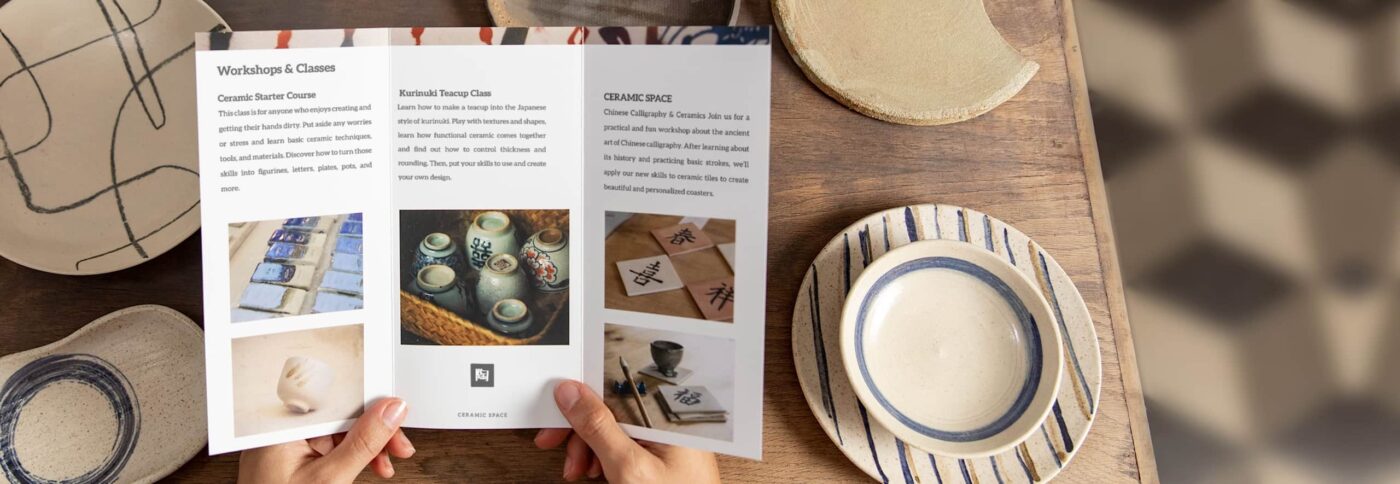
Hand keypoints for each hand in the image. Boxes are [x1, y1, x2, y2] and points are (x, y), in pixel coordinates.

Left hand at [238, 397, 414, 482]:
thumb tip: (390, 412)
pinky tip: (365, 467)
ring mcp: (286, 448)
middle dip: (372, 431)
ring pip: (338, 433)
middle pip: (339, 416)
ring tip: (382, 465)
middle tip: (397, 446)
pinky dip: (349, 458)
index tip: (396, 417)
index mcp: (281, 428)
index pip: (335, 400)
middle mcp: (280, 433)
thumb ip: (362, 443)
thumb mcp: (329, 479)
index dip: (371, 406)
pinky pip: (327, 448)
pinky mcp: (292, 462)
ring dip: (366, 447)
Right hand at [535, 380, 719, 482]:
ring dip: (587, 448)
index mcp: (666, 413)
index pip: (615, 387)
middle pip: (610, 409)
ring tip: (581, 470)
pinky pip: (623, 444)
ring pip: (612, 429)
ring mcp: (663, 439)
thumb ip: (599, 428)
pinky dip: (603, 457)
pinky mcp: (659, 454)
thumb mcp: (628, 466)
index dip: (580, 397)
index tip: (554, 410)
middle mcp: (667, 420)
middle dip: (579, 430)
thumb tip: (572, 394)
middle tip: (554, 443)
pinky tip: (597, 471)